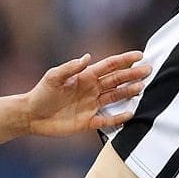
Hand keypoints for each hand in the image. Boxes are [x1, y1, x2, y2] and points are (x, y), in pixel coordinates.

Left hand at [24, 51, 150, 136]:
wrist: (30, 116)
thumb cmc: (41, 93)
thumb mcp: (53, 77)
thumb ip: (70, 68)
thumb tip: (87, 57)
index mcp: (85, 77)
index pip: (109, 66)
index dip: (124, 60)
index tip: (139, 55)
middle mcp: (92, 90)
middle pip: (117, 80)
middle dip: (132, 74)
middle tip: (148, 70)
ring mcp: (91, 105)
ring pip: (115, 97)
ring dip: (128, 92)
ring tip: (142, 87)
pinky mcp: (87, 122)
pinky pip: (106, 120)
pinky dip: (118, 118)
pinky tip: (129, 114)